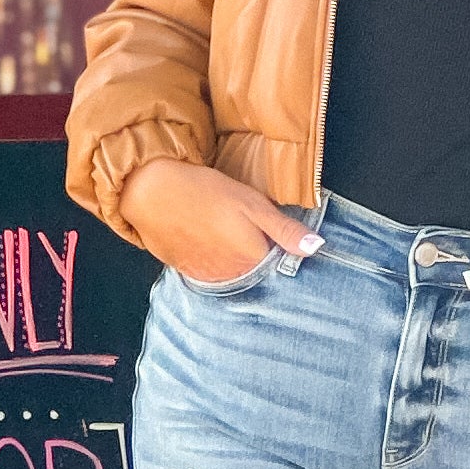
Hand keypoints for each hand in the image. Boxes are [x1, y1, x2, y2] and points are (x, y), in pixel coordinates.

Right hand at [121, 158, 318, 284]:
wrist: (152, 191)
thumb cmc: (206, 192)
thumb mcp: (253, 204)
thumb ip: (285, 230)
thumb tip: (317, 248)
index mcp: (253, 259)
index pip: (278, 262)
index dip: (276, 245)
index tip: (266, 229)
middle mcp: (233, 276)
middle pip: (255, 270)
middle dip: (254, 253)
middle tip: (238, 225)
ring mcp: (208, 277)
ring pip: (232, 273)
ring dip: (232, 258)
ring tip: (220, 230)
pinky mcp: (187, 273)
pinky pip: (208, 272)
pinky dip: (211, 259)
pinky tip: (204, 238)